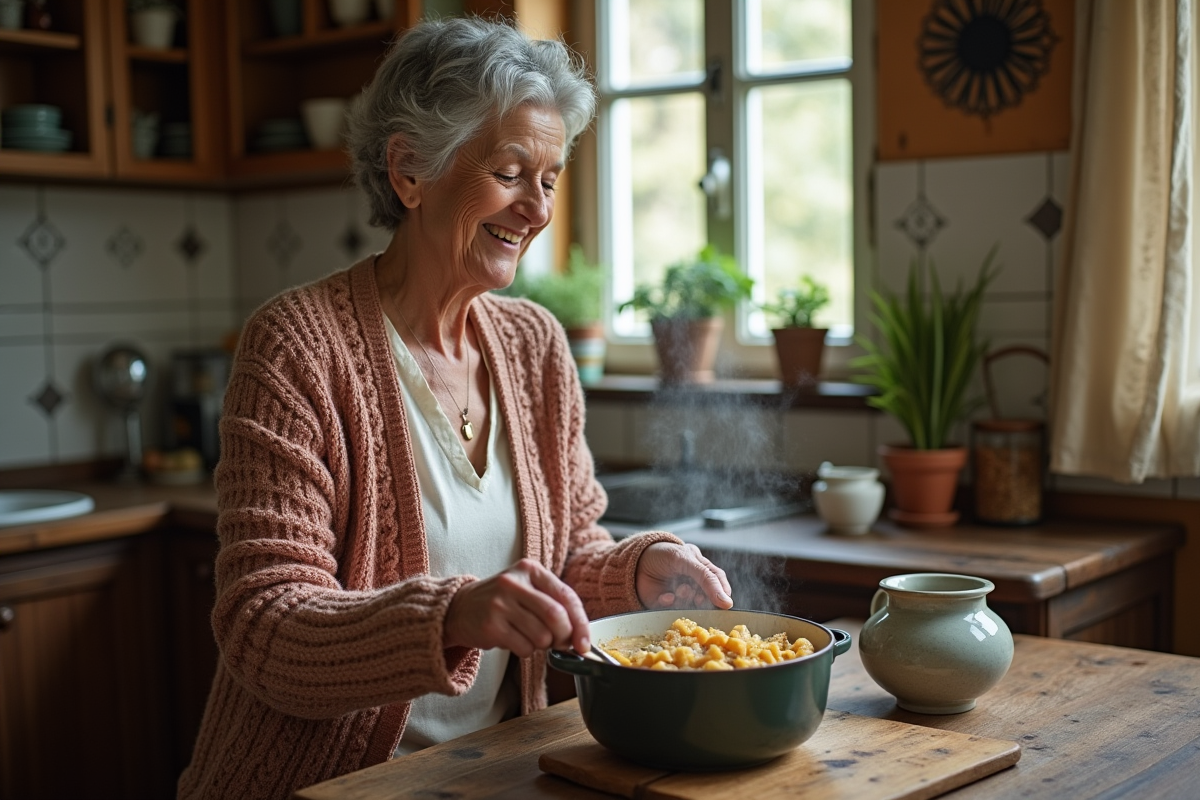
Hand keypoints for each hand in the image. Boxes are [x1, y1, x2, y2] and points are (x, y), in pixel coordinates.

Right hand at [444, 558, 591, 657]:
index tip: (584, 643)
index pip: (566, 596)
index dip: (581, 623)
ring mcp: (500, 604)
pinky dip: (526, 651)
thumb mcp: (527, 590)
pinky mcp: (490, 626)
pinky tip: (513, 640)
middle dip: (564, 637)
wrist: (459, 608)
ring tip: (528, 636)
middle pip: (556, 617)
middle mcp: (514, 583)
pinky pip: (524, 648)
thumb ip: (554, 604)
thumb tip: (580, 636)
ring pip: (541, 636)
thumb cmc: (502, 601)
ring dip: (542, 645)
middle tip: (560, 644)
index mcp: (530, 570)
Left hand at [636, 543, 733, 609]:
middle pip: (705, 595)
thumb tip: (727, 602)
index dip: (721, 592)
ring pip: (690, 604)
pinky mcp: (664, 602)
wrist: (634, 560)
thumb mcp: (686, 560)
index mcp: (699, 565)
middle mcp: (691, 580)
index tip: (725, 604)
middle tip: (699, 600)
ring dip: (687, 599)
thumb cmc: (662, 554)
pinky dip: (671, 603)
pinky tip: (666, 596)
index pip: (716, 579)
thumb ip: (706, 578)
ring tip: (680, 592)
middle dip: (702, 598)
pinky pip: (673, 609)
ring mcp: (678, 592)